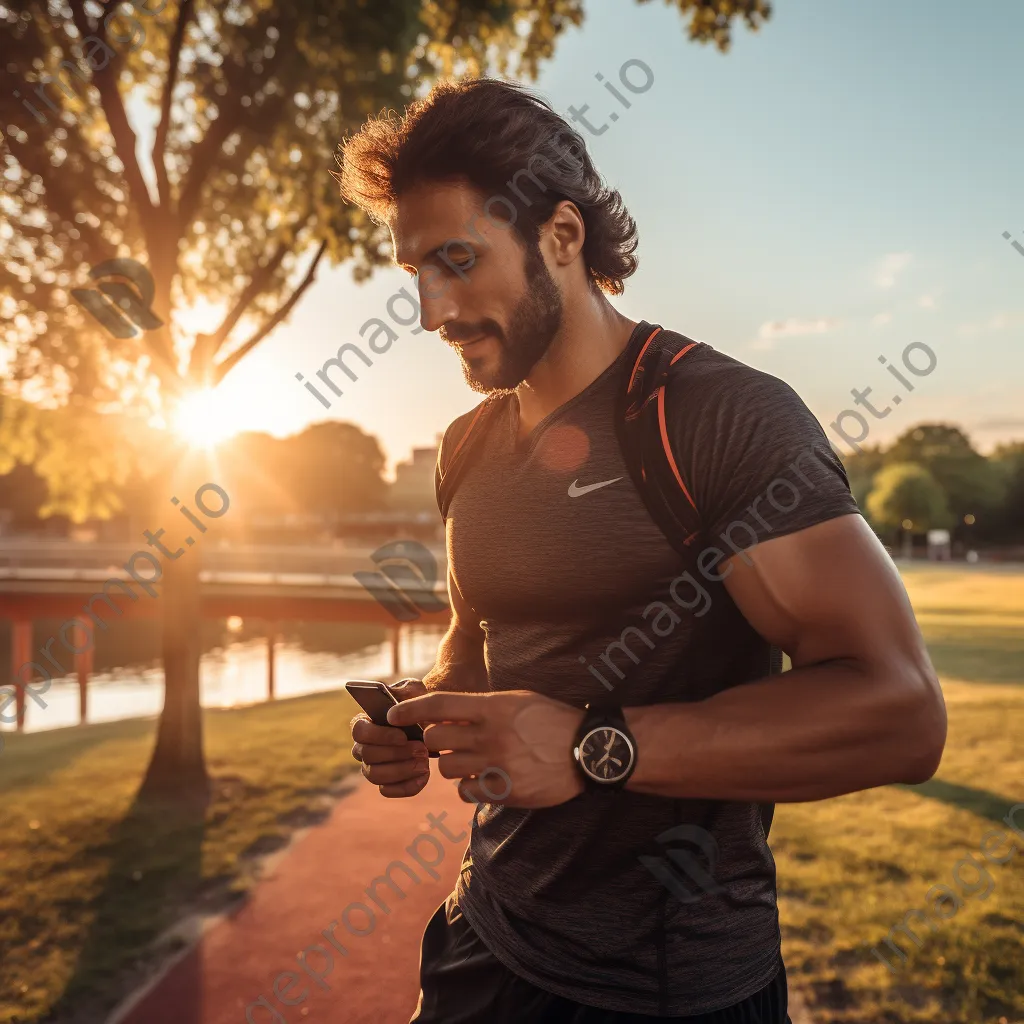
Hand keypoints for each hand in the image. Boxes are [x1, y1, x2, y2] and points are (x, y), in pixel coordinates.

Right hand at [350, 678, 430, 797]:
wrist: (431, 720)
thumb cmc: (417, 703)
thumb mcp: (413, 690)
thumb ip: (404, 691)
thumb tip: (394, 710)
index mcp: (365, 723)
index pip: (359, 731)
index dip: (380, 736)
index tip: (403, 736)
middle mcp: (363, 747)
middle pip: (368, 756)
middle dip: (397, 754)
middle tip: (422, 749)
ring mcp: (372, 767)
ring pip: (376, 776)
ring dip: (402, 770)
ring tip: (425, 762)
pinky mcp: (386, 783)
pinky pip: (388, 791)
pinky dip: (407, 786)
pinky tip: (424, 776)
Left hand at [386, 689, 585, 808]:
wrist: (587, 750)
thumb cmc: (551, 720)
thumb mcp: (518, 701)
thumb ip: (483, 707)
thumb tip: (447, 714)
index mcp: (493, 708)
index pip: (438, 705)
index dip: (410, 710)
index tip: (393, 715)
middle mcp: (490, 735)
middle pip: (434, 740)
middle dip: (434, 741)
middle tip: (448, 741)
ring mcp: (497, 765)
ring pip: (446, 768)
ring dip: (452, 764)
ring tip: (473, 759)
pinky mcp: (504, 791)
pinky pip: (465, 791)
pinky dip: (468, 786)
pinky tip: (485, 778)